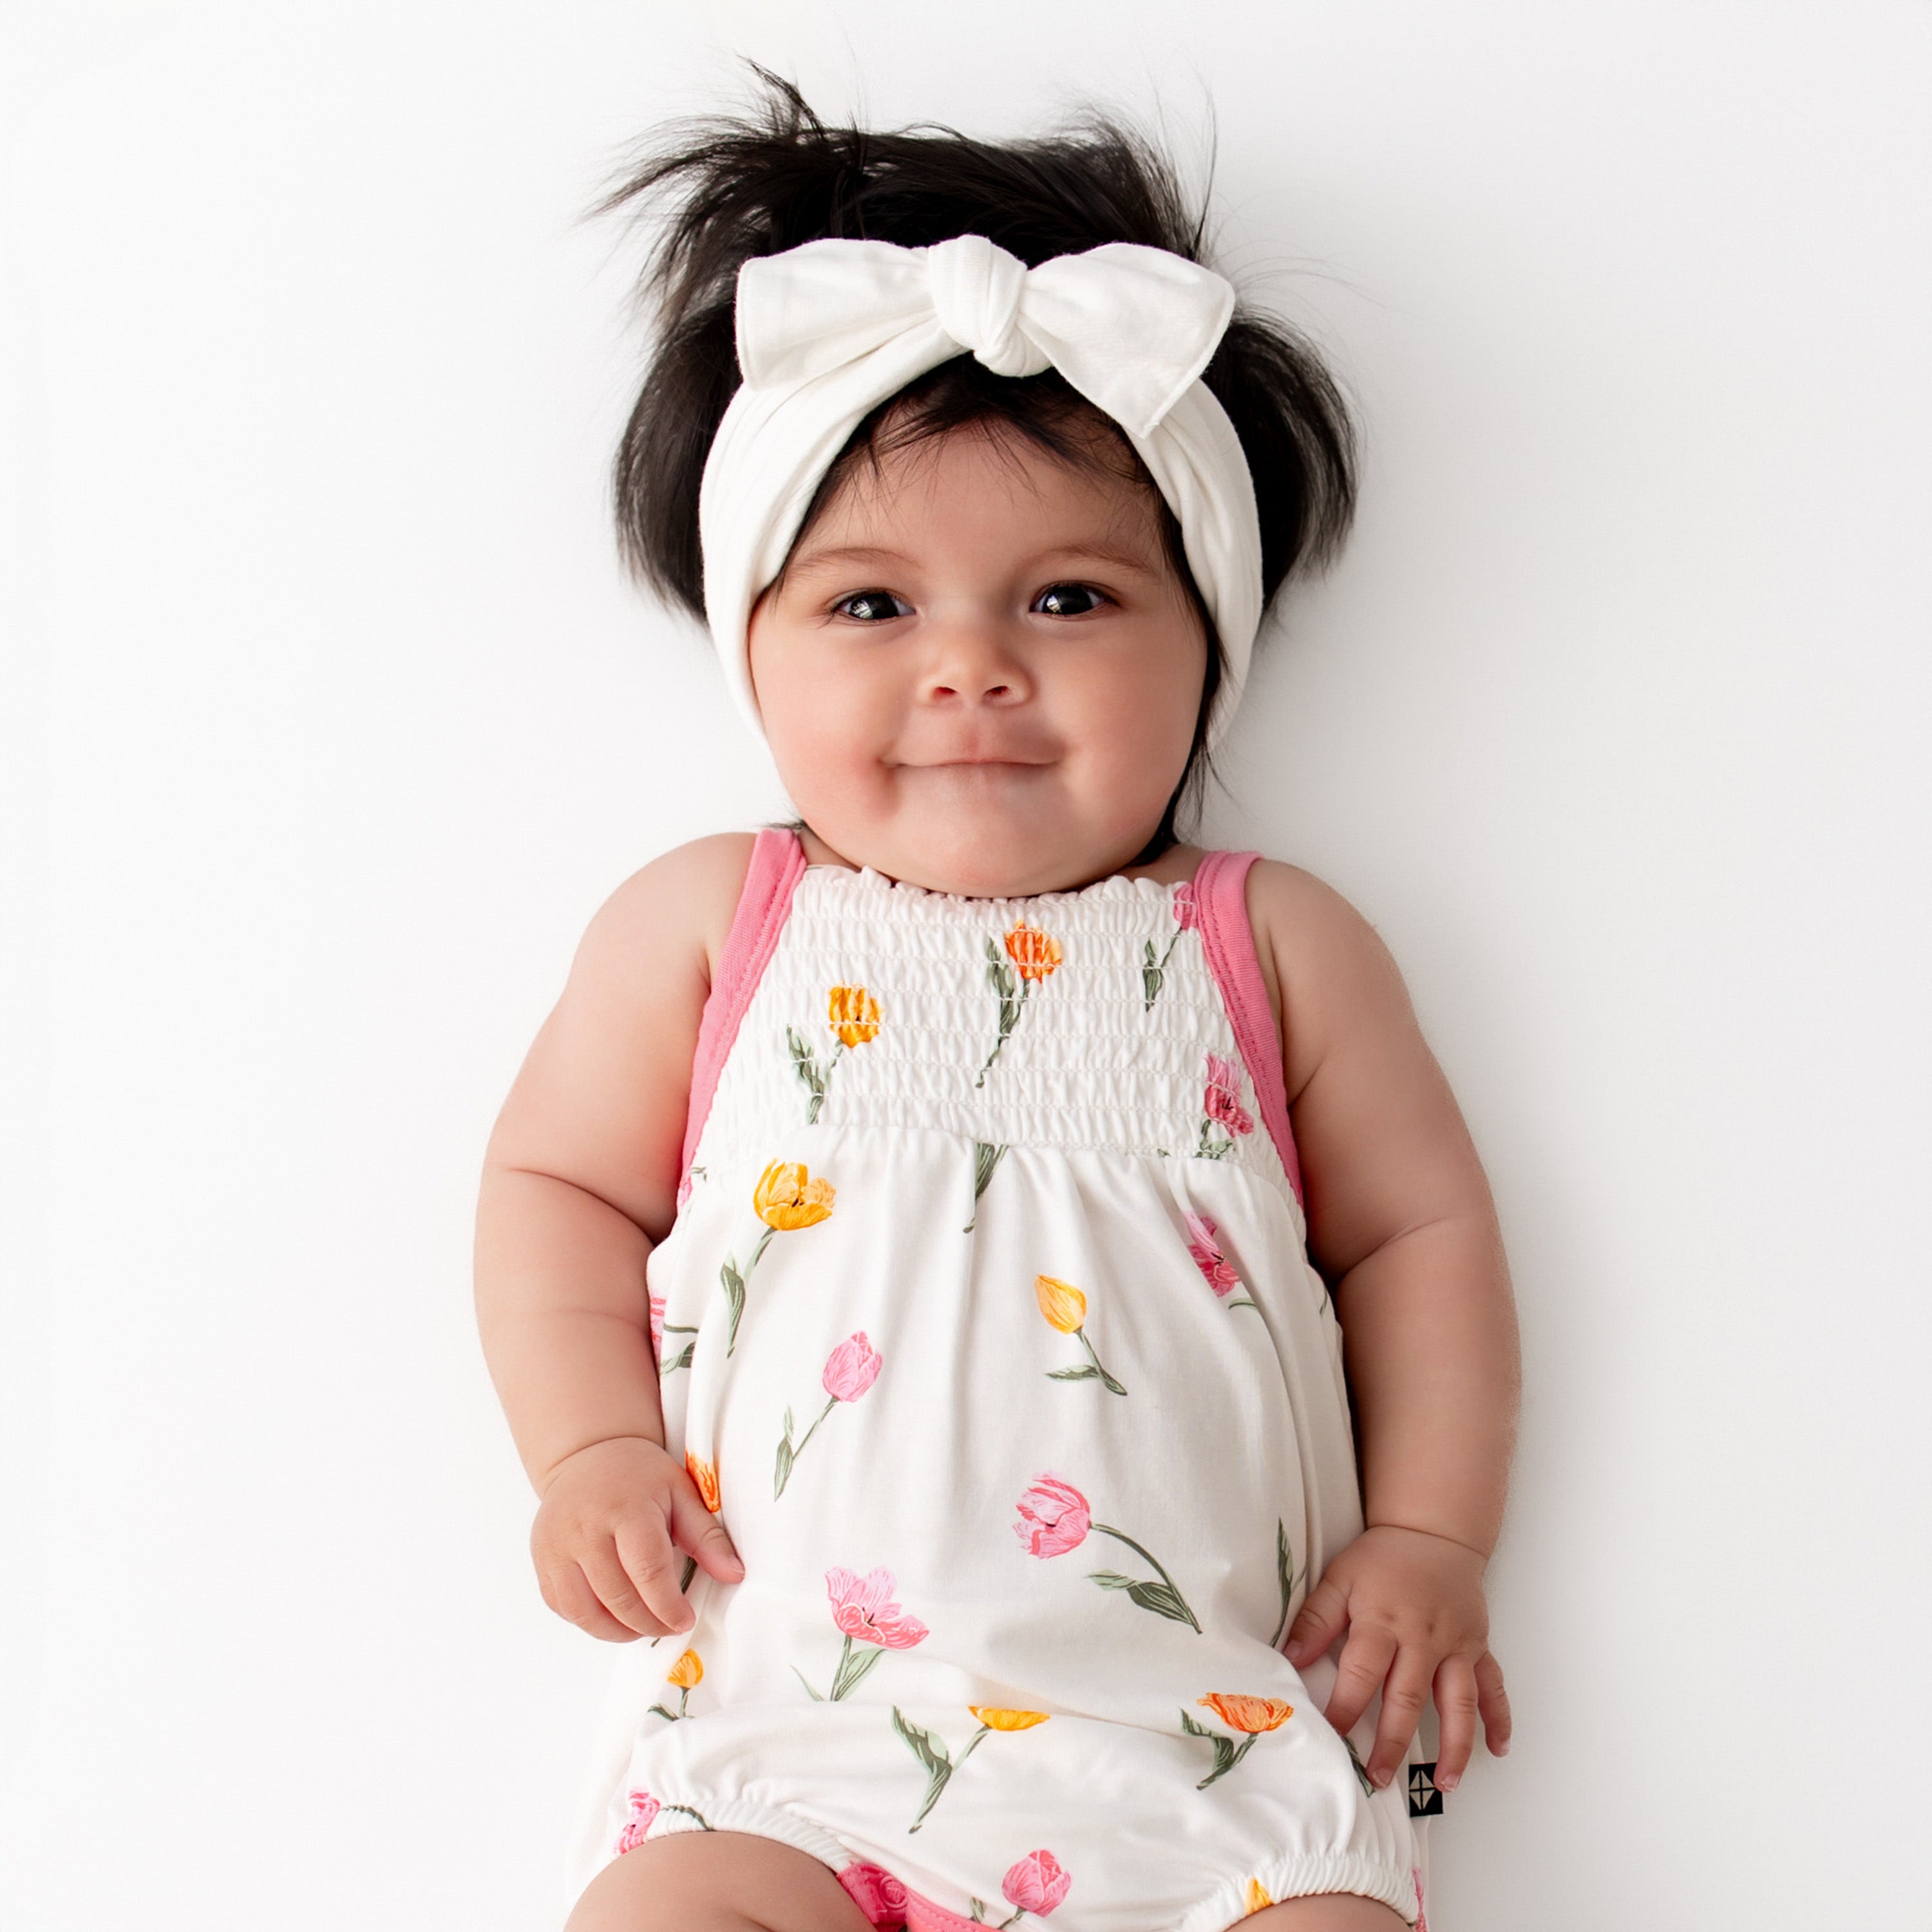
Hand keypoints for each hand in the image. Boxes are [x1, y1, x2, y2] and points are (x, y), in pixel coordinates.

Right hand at [530, 1435, 744, 1641]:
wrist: (588, 1458)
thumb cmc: (639, 1478)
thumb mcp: (681, 1494)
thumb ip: (707, 1536)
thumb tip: (735, 1574)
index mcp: (625, 1508)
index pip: (647, 1571)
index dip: (668, 1605)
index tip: (684, 1619)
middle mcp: (584, 1529)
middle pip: (617, 1598)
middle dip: (649, 1623)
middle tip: (668, 1626)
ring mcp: (556, 1547)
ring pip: (585, 1612)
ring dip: (618, 1631)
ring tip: (643, 1626)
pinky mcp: (541, 1561)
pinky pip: (564, 1607)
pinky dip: (590, 1621)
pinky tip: (613, 1615)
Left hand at [1284, 1523, 1510, 1792]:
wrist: (1433, 1533)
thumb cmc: (1381, 1560)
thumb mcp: (1340, 1578)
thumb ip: (1315, 1619)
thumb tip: (1290, 1659)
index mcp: (1383, 1620)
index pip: (1362, 1672)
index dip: (1344, 1706)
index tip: (1331, 1736)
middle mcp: (1423, 1637)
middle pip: (1408, 1697)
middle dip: (1393, 1741)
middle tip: (1379, 1777)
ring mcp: (1456, 1645)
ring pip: (1459, 1702)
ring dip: (1455, 1745)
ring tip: (1446, 1783)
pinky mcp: (1479, 1647)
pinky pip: (1494, 1687)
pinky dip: (1500, 1718)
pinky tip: (1498, 1749)